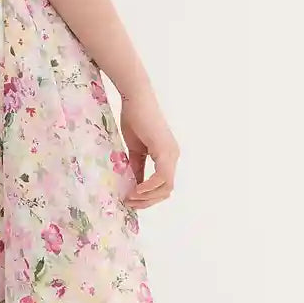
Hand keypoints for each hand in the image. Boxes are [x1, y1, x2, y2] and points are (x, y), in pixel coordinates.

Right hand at [118, 87, 179, 207]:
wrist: (135, 100)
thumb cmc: (134, 119)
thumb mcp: (134, 150)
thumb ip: (136, 168)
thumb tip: (134, 187)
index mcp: (167, 156)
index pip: (163, 186)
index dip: (148, 197)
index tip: (131, 200)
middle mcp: (173, 156)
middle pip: (166, 190)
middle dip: (148, 201)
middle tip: (129, 203)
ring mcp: (171, 153)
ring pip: (166, 186)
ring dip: (147, 196)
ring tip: (130, 197)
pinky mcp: (165, 150)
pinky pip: (161, 177)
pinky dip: (149, 187)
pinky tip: (136, 189)